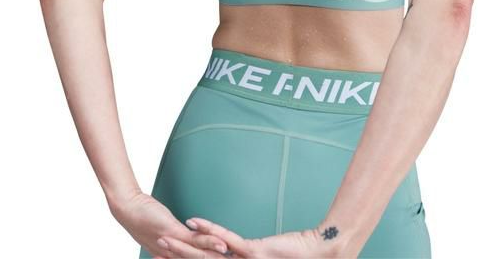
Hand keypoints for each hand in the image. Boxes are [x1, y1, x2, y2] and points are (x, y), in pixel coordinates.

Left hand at [108, 190, 230, 257]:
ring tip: (231, 254)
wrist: (129, 208)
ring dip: (216, 254)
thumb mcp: (163, 231)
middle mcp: (171, 254)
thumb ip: (177, 237)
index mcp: (170, 255)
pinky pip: (195, 241)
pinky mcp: (173, 233)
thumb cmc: (145, 217)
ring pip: (199, 253)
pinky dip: (210, 241)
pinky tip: (221, 243)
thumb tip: (192, 235)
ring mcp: (173, 245)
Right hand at [157, 216, 350, 257]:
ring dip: (185, 247)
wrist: (321, 255)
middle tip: (156, 249)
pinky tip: (194, 222)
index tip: (165, 256)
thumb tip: (230, 249)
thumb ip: (246, 254)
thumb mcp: (266, 256)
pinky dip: (210, 229)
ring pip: (208, 256)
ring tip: (166, 238)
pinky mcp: (256, 252)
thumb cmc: (296, 256)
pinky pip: (228, 240)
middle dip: (176, 257)